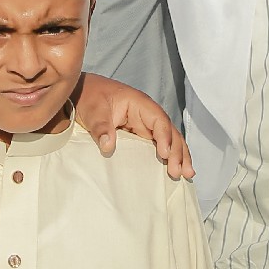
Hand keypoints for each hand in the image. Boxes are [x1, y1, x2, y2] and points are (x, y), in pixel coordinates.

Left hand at [72, 74, 192, 179]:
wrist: (82, 95)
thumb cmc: (90, 97)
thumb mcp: (93, 110)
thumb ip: (101, 126)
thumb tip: (107, 145)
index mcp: (139, 103)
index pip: (158, 120)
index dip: (165, 136)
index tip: (166, 154)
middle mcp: (147, 114)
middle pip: (169, 131)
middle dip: (178, 151)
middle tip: (181, 171)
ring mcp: (146, 125)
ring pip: (169, 139)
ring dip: (179, 155)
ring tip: (186, 174)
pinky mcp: (141, 135)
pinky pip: (159, 145)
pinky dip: (169, 157)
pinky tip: (175, 169)